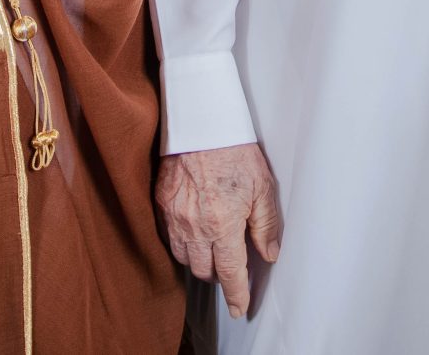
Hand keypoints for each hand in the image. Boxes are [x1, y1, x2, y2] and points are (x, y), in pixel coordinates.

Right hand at [156, 142, 282, 318]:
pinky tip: (191, 233)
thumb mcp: (263, 186)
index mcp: (222, 224)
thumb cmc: (234, 150)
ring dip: (198, 259)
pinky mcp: (160, 203)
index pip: (230, 273)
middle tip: (230, 266)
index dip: (236, 295)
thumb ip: (266, 225)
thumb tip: (269, 253)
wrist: (201, 121)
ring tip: (211, 249)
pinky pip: (167, 236)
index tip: (239, 308)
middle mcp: (194, 226)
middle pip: (204, 270)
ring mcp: (173, 215)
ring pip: (183, 257)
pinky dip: (180, 242)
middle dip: (219, 273)